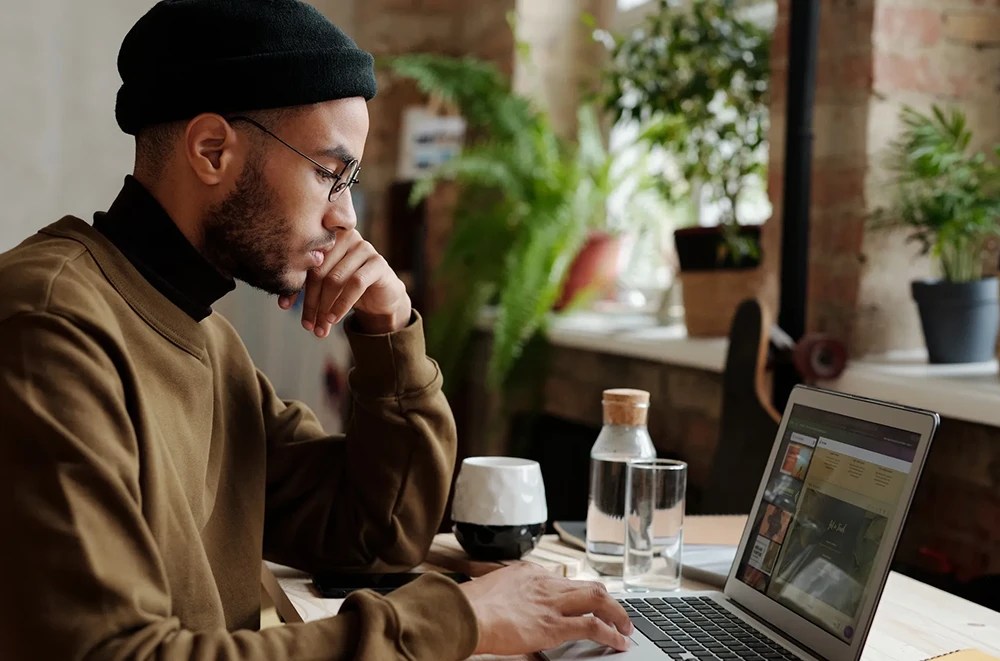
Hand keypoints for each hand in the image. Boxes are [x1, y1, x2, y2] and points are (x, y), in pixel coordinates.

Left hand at [278, 229, 410, 335]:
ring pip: (335, 279)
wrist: (381, 296)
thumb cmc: (347, 288)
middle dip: (310, 302)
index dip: (293, 284)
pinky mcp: (378, 262)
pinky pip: (355, 283)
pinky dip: (342, 304)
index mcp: (327, 236)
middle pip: (318, 270)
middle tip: (307, 325)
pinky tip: (334, 319)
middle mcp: (345, 236)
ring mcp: (363, 247)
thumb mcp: (323, 286)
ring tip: (320, 328)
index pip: (304, 261)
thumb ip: (306, 285)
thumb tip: (282, 303)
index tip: (284, 306)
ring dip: (324, 307)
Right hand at [457, 563, 632, 655]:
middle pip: (588, 585)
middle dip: (607, 600)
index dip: (577, 594)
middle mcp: (544, 583)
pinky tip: (618, 642)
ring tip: (625, 627)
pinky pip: (593, 627)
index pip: (562, 580)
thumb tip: (510, 610)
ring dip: (616, 614)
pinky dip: (611, 634)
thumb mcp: (491, 590)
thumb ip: (508, 595)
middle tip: (617, 613)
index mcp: (527, 572)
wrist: (464, 614)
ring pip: (598, 599)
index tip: (582, 603)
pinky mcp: (554, 626)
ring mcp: (551, 603)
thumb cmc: (469, 607)